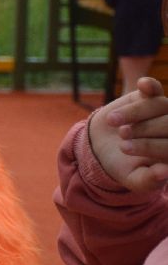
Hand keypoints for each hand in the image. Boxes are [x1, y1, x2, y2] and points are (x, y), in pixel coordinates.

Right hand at [87, 76, 167, 192]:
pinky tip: (143, 84)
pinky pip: (155, 90)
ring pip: (159, 106)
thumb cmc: (123, 166)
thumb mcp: (133, 179)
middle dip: (143, 130)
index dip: (149, 147)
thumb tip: (165, 172)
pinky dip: (151, 86)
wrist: (103, 146)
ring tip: (113, 122)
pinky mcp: (150, 97)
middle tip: (121, 137)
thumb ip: (149, 180)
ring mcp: (165, 113)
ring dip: (135, 113)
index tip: (124, 149)